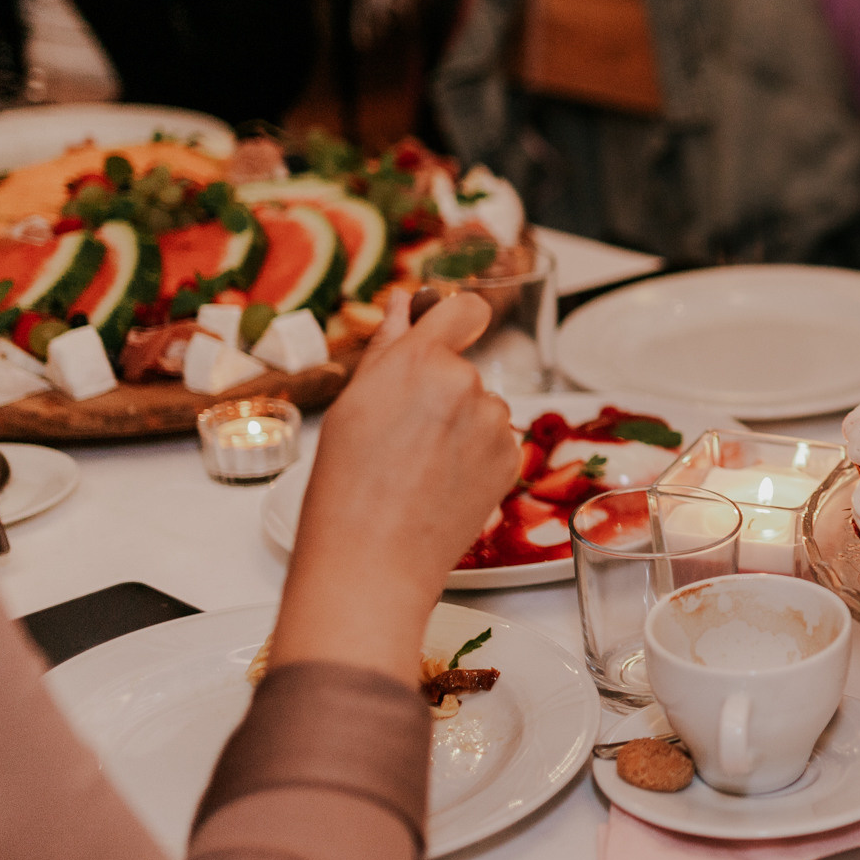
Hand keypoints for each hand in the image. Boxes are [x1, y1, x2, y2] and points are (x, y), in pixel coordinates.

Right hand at [267, 293, 516, 684]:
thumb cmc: (347, 484)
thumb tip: (404, 302)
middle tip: (400, 434)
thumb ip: (389, 346)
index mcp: (420, 360)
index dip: (455, 318)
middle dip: (439, 389)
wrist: (374, 558)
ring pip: (480, 407)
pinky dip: (475, 454)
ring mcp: (495, 423)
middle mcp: (466, 384)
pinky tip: (441, 482)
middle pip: (462, 368)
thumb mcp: (354, 404)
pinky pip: (495, 440)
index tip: (446, 330)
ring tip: (417, 466)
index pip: (464, 308)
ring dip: (459, 424)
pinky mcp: (511, 458)